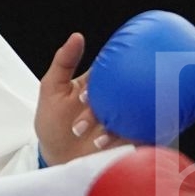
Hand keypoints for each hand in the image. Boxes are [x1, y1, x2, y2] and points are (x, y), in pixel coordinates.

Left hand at [36, 33, 125, 164]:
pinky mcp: (133, 137)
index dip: (105, 76)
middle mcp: (116, 98)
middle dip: (112, 104)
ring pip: (135, 113)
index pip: (112, 70)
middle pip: (126, 91)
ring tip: (97, 140)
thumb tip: (77, 36)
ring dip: (117, 126)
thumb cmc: (54, 123)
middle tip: (92, 116)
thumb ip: (63, 62)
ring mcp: (125, 118)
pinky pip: (143, 134)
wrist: (58, 159)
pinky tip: (112, 146)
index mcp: (101, 83)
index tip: (86, 94)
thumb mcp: (51, 89)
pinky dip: (130, 139)